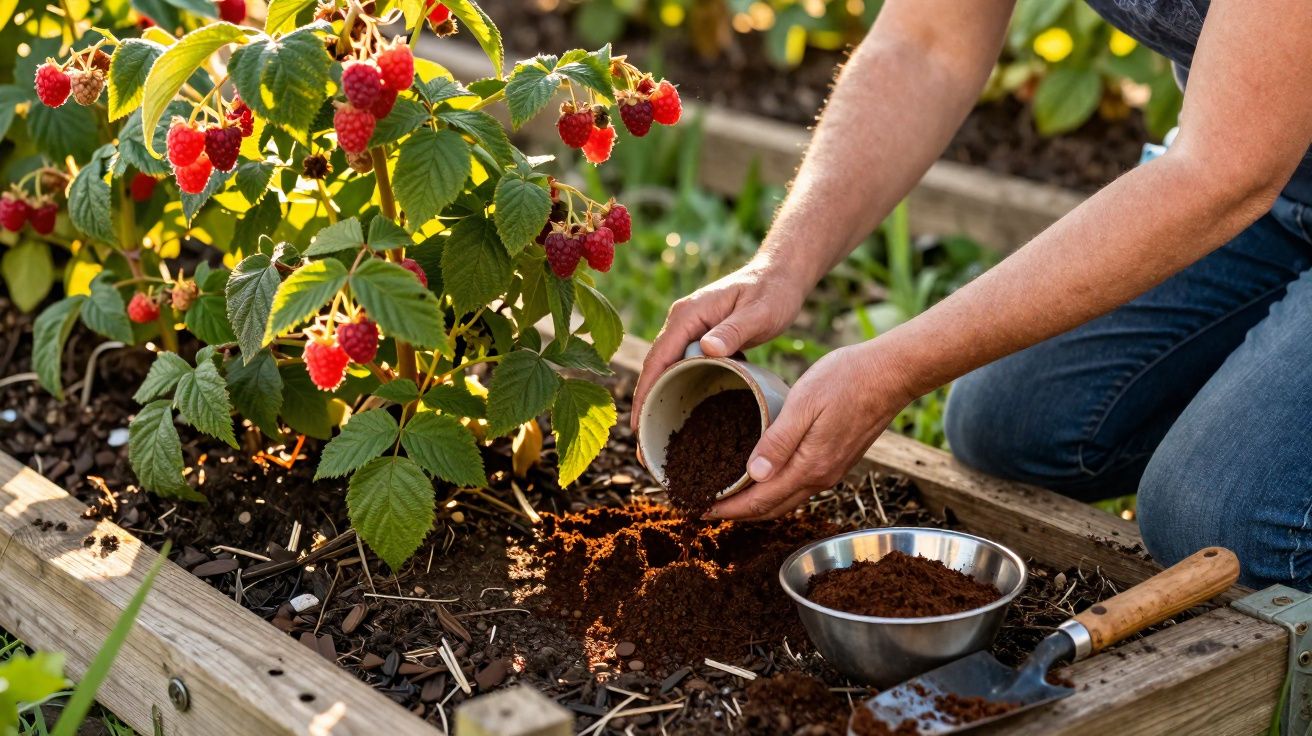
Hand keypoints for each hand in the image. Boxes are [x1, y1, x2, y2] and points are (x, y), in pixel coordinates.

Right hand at [631, 260, 806, 428]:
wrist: (781, 275)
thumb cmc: (772, 291)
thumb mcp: (759, 313)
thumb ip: (734, 330)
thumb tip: (707, 349)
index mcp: (687, 315)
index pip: (658, 358)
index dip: (645, 393)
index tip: (639, 425)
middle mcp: (681, 323)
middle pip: (655, 368)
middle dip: (646, 404)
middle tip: (643, 445)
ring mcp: (690, 331)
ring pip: (667, 370)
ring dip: (660, 400)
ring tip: (657, 439)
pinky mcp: (701, 340)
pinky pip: (683, 368)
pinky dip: (679, 391)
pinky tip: (684, 416)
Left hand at [707, 342, 914, 519]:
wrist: (892, 373)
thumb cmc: (846, 380)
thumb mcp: (804, 404)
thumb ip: (778, 441)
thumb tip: (754, 475)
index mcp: (810, 466)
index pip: (761, 501)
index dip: (729, 509)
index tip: (700, 508)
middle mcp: (821, 476)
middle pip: (772, 508)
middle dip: (738, 512)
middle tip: (707, 506)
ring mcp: (832, 470)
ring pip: (786, 499)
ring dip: (757, 502)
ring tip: (729, 494)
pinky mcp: (837, 459)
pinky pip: (799, 485)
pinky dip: (775, 489)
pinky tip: (763, 475)